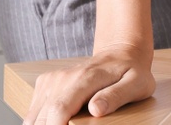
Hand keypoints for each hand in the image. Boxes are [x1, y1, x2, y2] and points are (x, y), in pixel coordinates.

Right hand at [23, 43, 154, 124]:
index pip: (59, 109)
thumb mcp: (137, 83)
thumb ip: (117, 96)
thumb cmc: (131, 71)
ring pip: (34, 117)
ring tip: (70, 123)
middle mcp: (63, 78)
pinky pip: (34, 111)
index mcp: (85, 78)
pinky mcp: (45, 83)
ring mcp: (52, 80)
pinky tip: (61, 121)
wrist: (120, 53)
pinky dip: (41, 121)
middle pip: (43, 117)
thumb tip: (96, 109)